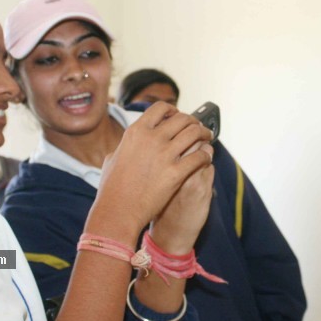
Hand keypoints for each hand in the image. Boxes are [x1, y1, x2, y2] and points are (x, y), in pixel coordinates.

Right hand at [88, 102, 213, 239]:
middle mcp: (151, 139)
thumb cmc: (112, 189)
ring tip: (207, 138)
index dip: (173, 110)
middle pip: (182, 118)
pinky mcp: (176, 172)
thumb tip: (129, 143)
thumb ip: (124, 146)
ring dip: (204, 134)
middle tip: (198, 128)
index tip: (179, 116)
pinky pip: (200, 156)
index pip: (160, 108)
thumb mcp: (112, 159)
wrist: (117, 211)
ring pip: (194, 133)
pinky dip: (206, 155)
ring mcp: (164, 155)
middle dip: (194, 122)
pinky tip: (206, 158)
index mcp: (135, 132)